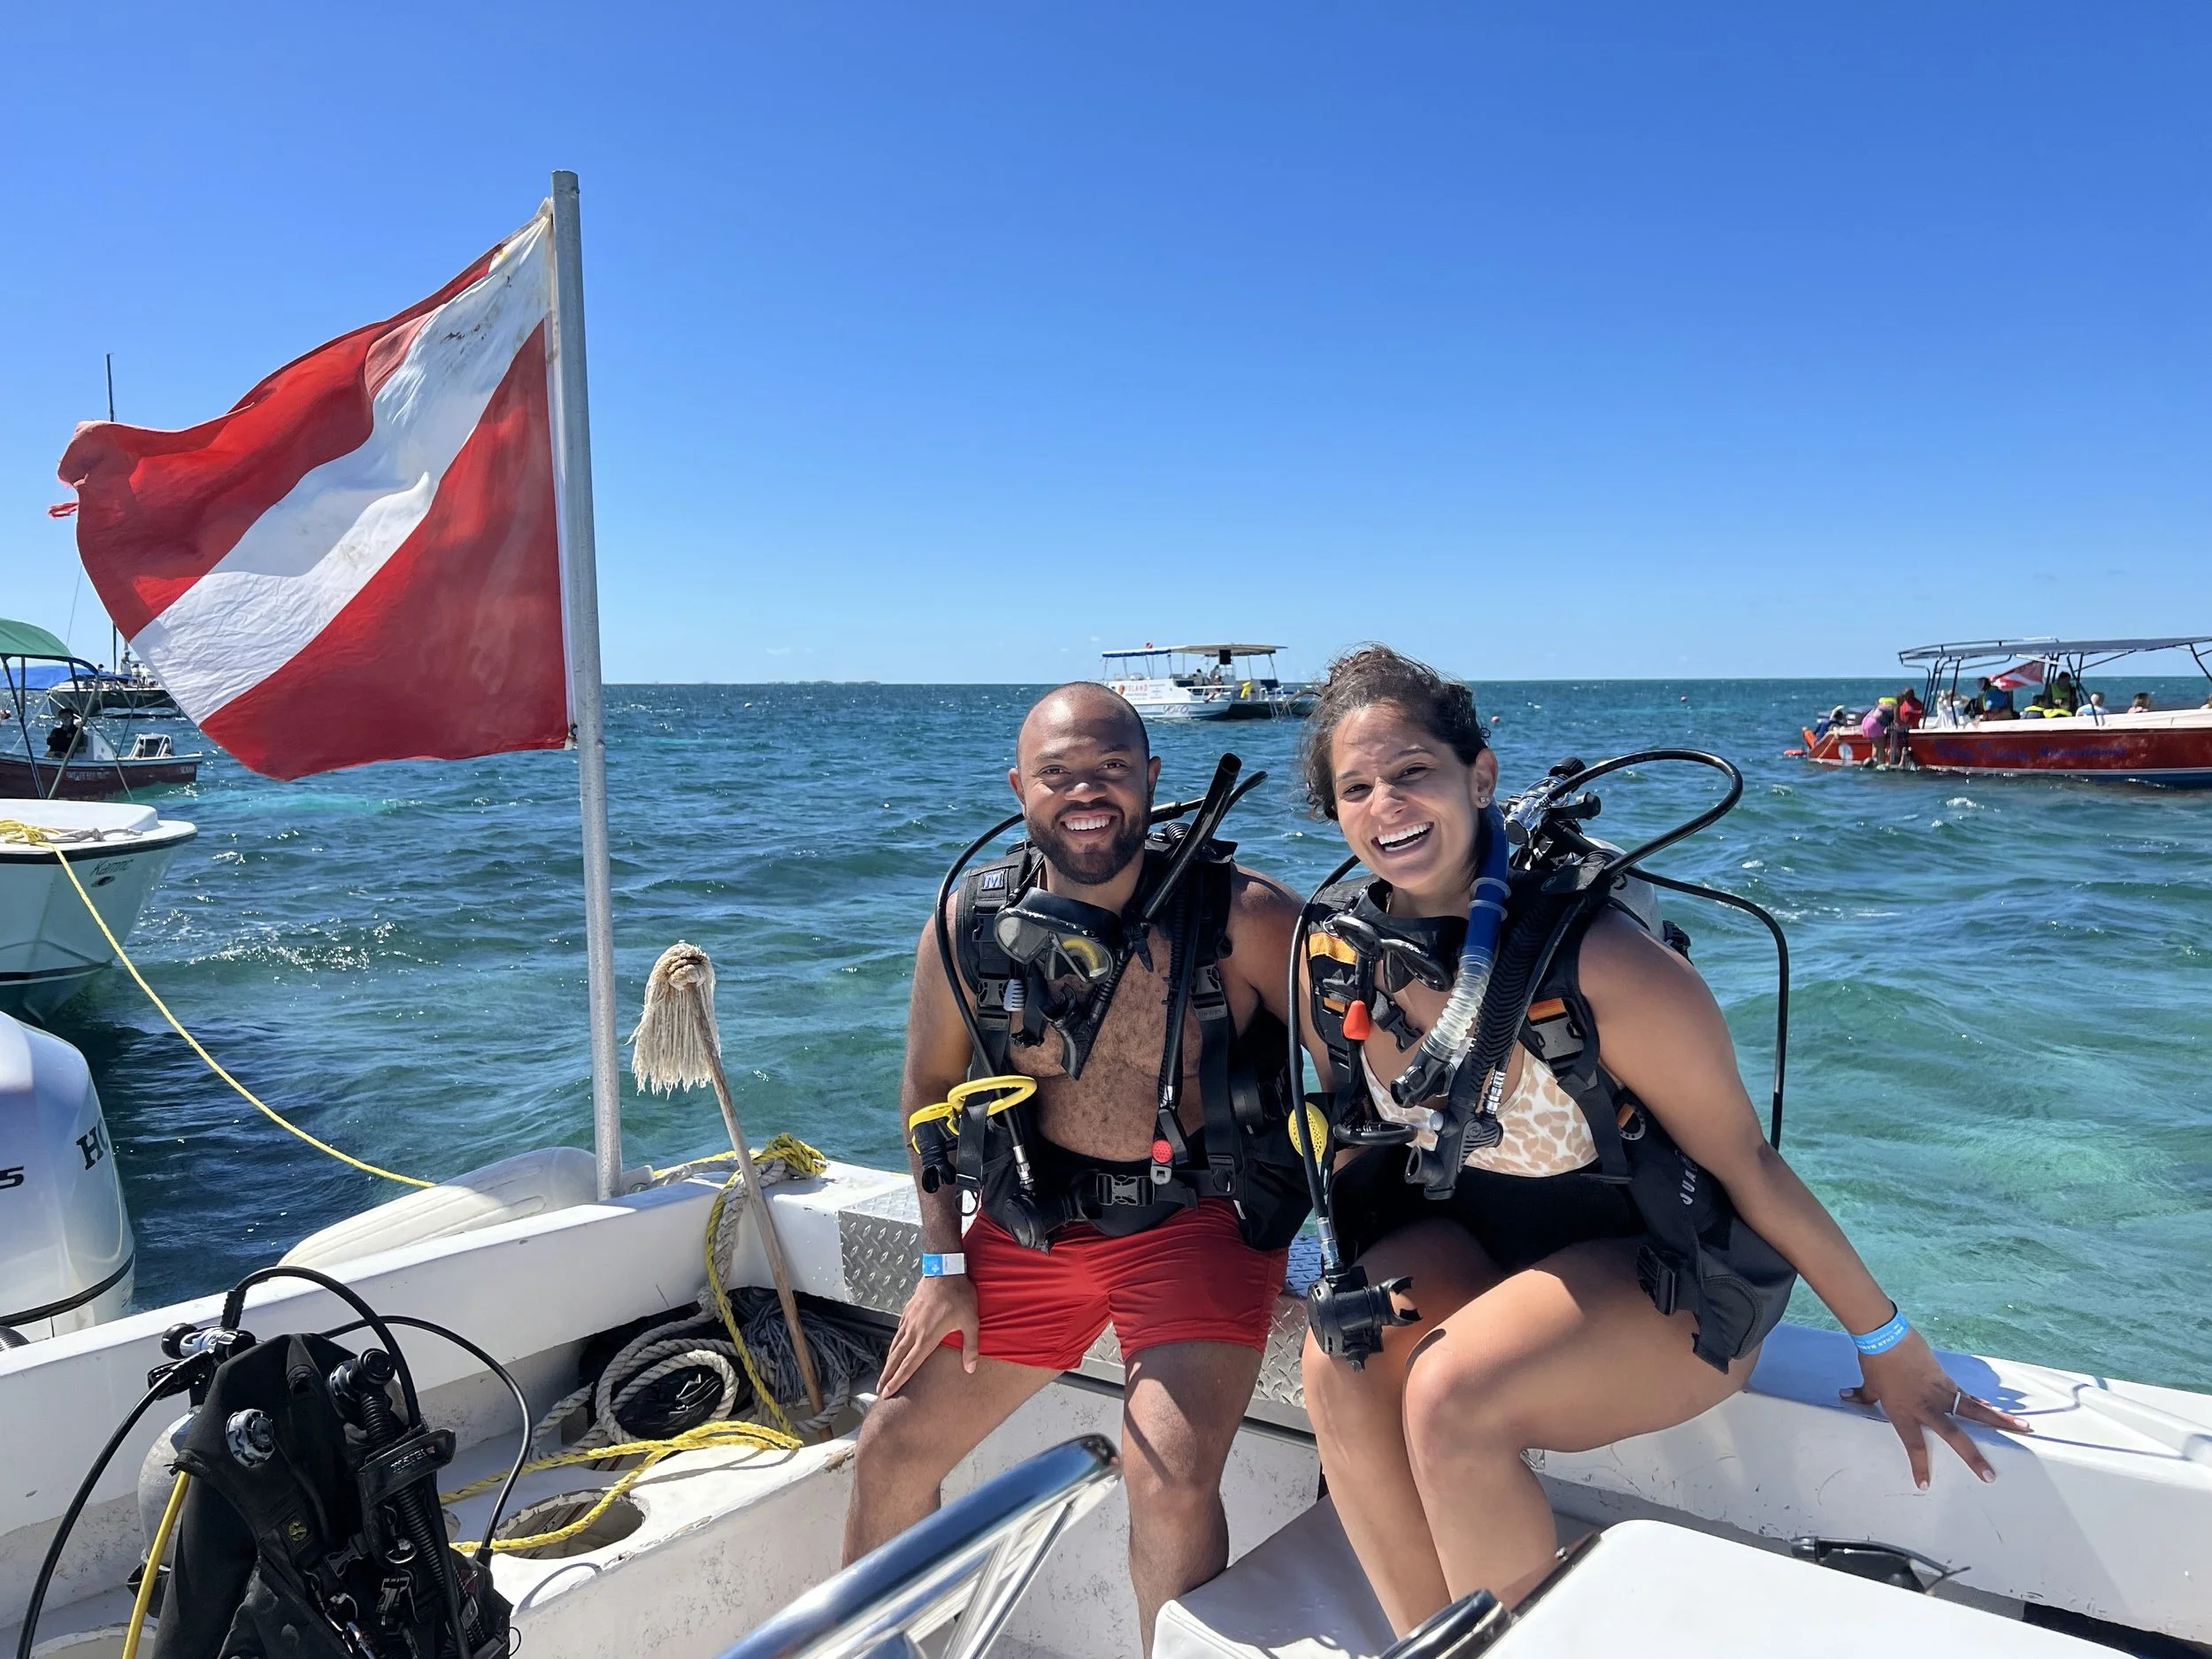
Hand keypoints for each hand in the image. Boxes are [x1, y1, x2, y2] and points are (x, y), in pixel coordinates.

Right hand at [878, 1273, 978, 1396]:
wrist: (945, 1269)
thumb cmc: (959, 1296)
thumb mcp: (971, 1322)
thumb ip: (970, 1347)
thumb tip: (970, 1369)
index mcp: (927, 1338)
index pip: (908, 1365)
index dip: (897, 1381)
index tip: (887, 1393)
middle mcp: (914, 1332)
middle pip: (896, 1359)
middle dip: (887, 1376)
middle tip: (879, 1391)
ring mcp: (909, 1320)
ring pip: (894, 1345)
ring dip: (888, 1362)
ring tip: (883, 1374)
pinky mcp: (908, 1311)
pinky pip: (898, 1331)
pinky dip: (893, 1343)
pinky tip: (893, 1347)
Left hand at [1841, 1329, 2032, 1488]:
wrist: (1886, 1336)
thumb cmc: (1874, 1362)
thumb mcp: (1868, 1384)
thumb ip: (1862, 1395)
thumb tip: (1846, 1396)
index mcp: (1904, 1412)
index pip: (1913, 1445)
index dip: (1919, 1466)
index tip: (1924, 1485)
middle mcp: (1927, 1406)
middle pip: (1954, 1436)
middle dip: (1973, 1457)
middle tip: (1990, 1476)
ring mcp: (1941, 1392)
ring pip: (1974, 1411)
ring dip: (1999, 1422)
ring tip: (2024, 1430)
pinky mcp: (1948, 1380)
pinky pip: (1968, 1396)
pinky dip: (1985, 1405)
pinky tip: (2003, 1413)